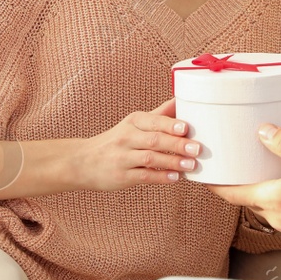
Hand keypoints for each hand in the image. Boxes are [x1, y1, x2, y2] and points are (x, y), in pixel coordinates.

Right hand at [75, 99, 200, 190]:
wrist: (82, 162)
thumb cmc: (115, 141)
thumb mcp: (133, 124)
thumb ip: (159, 115)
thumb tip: (182, 101)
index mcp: (133, 122)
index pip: (153, 121)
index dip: (170, 124)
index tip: (187, 128)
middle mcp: (127, 138)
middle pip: (154, 139)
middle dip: (177, 144)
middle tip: (197, 148)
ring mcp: (123, 157)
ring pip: (150, 158)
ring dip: (173, 161)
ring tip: (191, 164)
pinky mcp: (121, 176)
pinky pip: (143, 176)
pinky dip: (160, 177)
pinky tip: (175, 178)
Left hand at [207, 122, 280, 242]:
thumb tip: (262, 131)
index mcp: (271, 200)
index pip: (231, 194)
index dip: (215, 184)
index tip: (203, 175)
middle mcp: (274, 216)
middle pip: (247, 198)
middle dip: (240, 183)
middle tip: (234, 166)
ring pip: (264, 204)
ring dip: (261, 188)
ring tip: (262, 171)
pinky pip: (280, 210)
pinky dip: (278, 196)